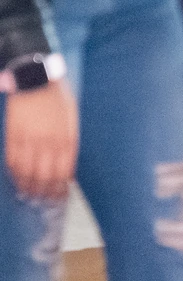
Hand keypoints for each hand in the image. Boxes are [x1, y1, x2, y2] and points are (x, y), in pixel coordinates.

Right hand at [5, 79, 78, 200]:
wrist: (36, 79)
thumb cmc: (57, 98)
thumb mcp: (72, 119)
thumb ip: (70, 143)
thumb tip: (69, 169)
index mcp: (66, 138)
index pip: (64, 173)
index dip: (61, 188)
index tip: (59, 197)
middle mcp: (48, 142)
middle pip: (46, 177)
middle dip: (45, 193)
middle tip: (43, 201)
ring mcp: (29, 140)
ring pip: (27, 173)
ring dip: (28, 188)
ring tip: (29, 196)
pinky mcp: (13, 136)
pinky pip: (12, 161)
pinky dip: (14, 174)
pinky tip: (17, 181)